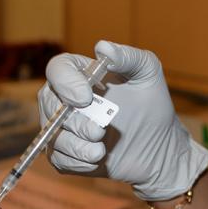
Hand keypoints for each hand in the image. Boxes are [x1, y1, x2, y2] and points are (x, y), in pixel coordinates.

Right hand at [39, 40, 207, 200]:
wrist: (158, 147)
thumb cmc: (152, 105)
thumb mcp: (148, 74)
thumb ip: (129, 57)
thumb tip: (102, 47)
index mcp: (80, 74)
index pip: (57, 69)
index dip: (65, 82)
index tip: (86, 96)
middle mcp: (65, 99)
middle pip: (48, 103)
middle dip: (72, 121)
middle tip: (98, 131)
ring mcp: (63, 128)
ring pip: (51, 135)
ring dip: (76, 146)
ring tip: (100, 151)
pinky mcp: (66, 155)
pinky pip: (59, 159)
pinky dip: (77, 161)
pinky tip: (97, 159)